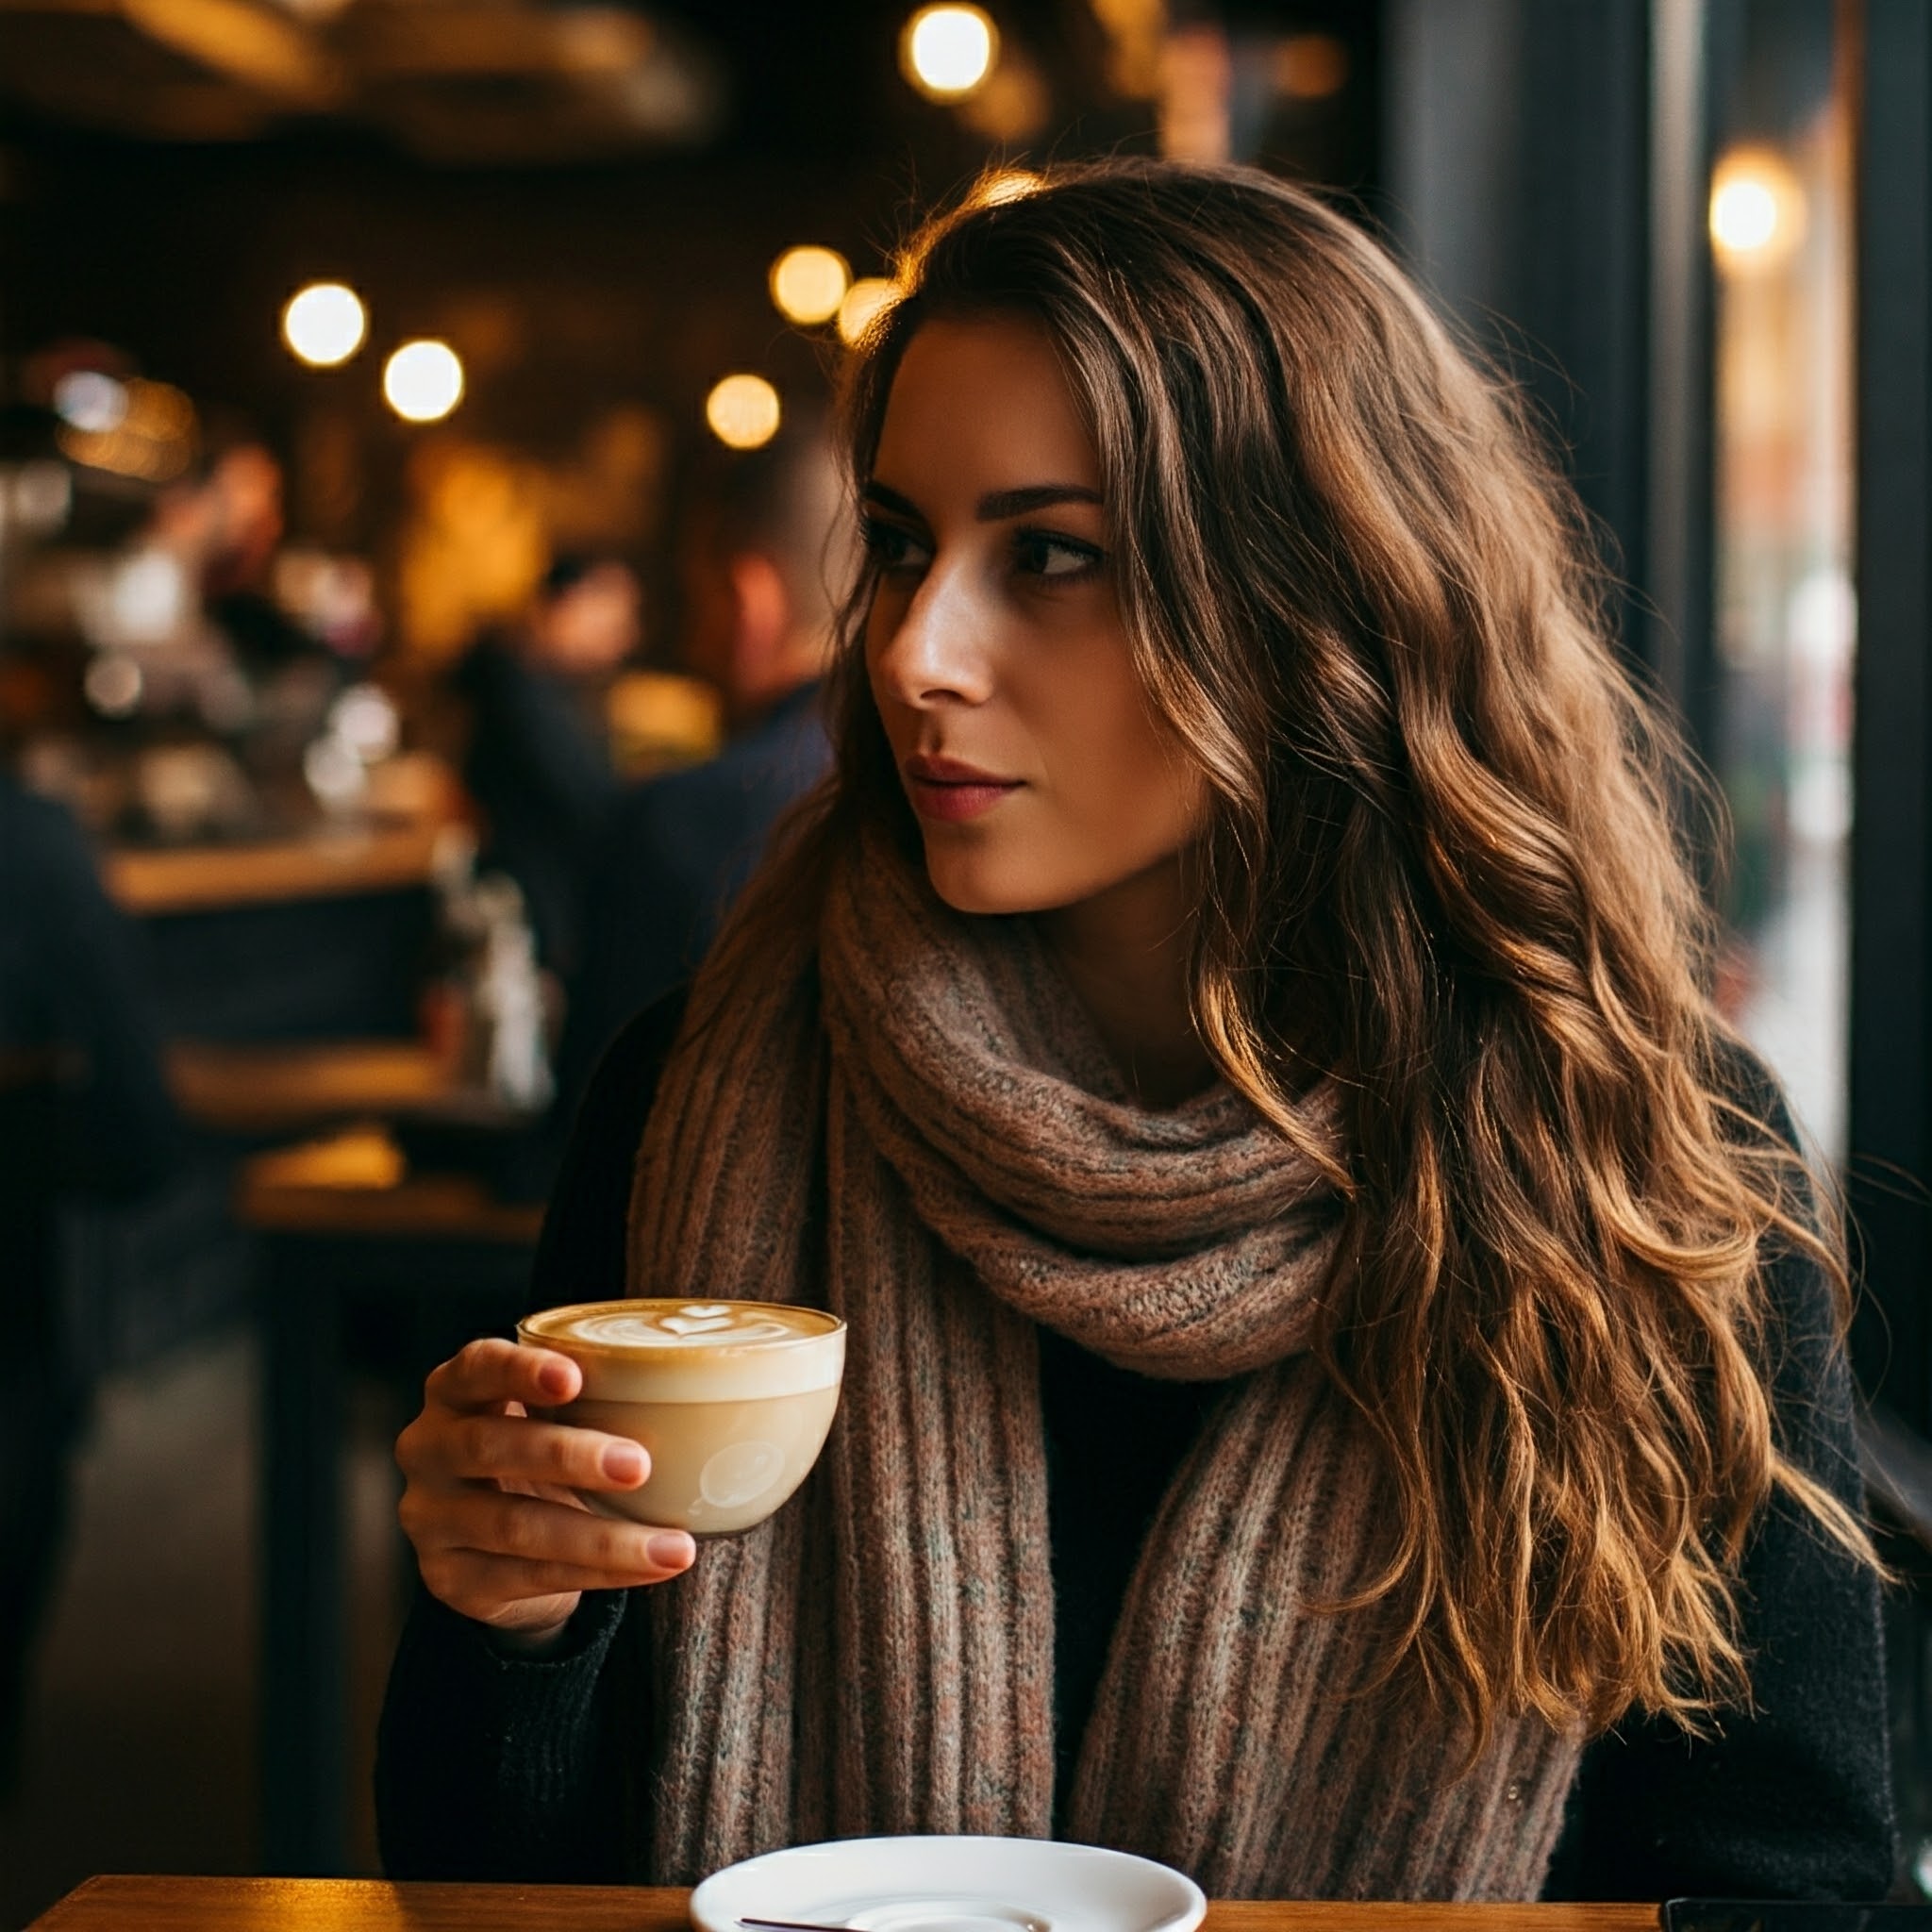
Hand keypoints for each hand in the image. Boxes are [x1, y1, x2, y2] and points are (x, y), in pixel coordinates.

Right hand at [396, 1337, 694, 1645]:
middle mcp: (428, 1449)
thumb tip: (705, 1388)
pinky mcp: (449, 1579)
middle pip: (489, 1446)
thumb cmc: (539, 1453)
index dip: (520, 1370)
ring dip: (603, 1536)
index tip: (574, 1378)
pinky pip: (530, 1577)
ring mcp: (431, 1519)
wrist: (493, 1544)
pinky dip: (600, 1573)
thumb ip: (595, 1396)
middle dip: (569, 1455)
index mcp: (454, 1391)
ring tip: (674, 1546)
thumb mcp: (551, 1416)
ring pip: (515, 1526)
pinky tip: (648, 1568)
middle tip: (640, 1464)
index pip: (476, 1367)